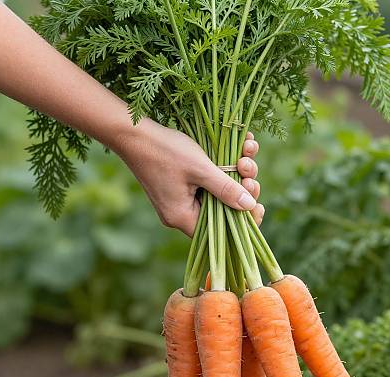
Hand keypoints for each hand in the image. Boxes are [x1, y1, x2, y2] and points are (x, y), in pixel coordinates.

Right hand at [116, 118, 262, 236]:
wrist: (131, 131)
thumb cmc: (164, 150)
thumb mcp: (201, 169)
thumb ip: (226, 189)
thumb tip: (250, 206)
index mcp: (182, 217)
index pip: (219, 231)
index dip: (242, 221)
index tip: (258, 207)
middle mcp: (180, 212)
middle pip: (221, 210)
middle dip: (241, 189)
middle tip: (249, 170)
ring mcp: (179, 198)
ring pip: (217, 193)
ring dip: (236, 173)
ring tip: (245, 153)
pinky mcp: (180, 184)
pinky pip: (208, 181)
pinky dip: (223, 167)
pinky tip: (240, 147)